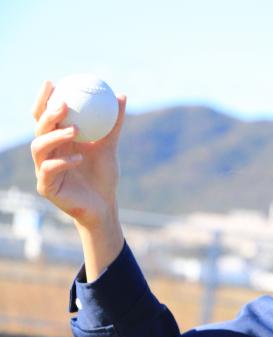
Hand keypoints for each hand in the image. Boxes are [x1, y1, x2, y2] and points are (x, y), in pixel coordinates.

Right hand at [31, 80, 126, 228]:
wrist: (104, 204)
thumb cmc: (103, 175)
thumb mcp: (110, 146)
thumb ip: (114, 123)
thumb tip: (121, 95)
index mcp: (57, 140)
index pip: (45, 116)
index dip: (44, 99)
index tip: (53, 82)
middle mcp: (47, 152)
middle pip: (38, 128)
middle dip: (46, 114)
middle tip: (62, 104)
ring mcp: (43, 170)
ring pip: (39, 147)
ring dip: (55, 136)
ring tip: (74, 130)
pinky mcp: (46, 187)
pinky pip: (50, 171)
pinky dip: (64, 162)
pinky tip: (79, 158)